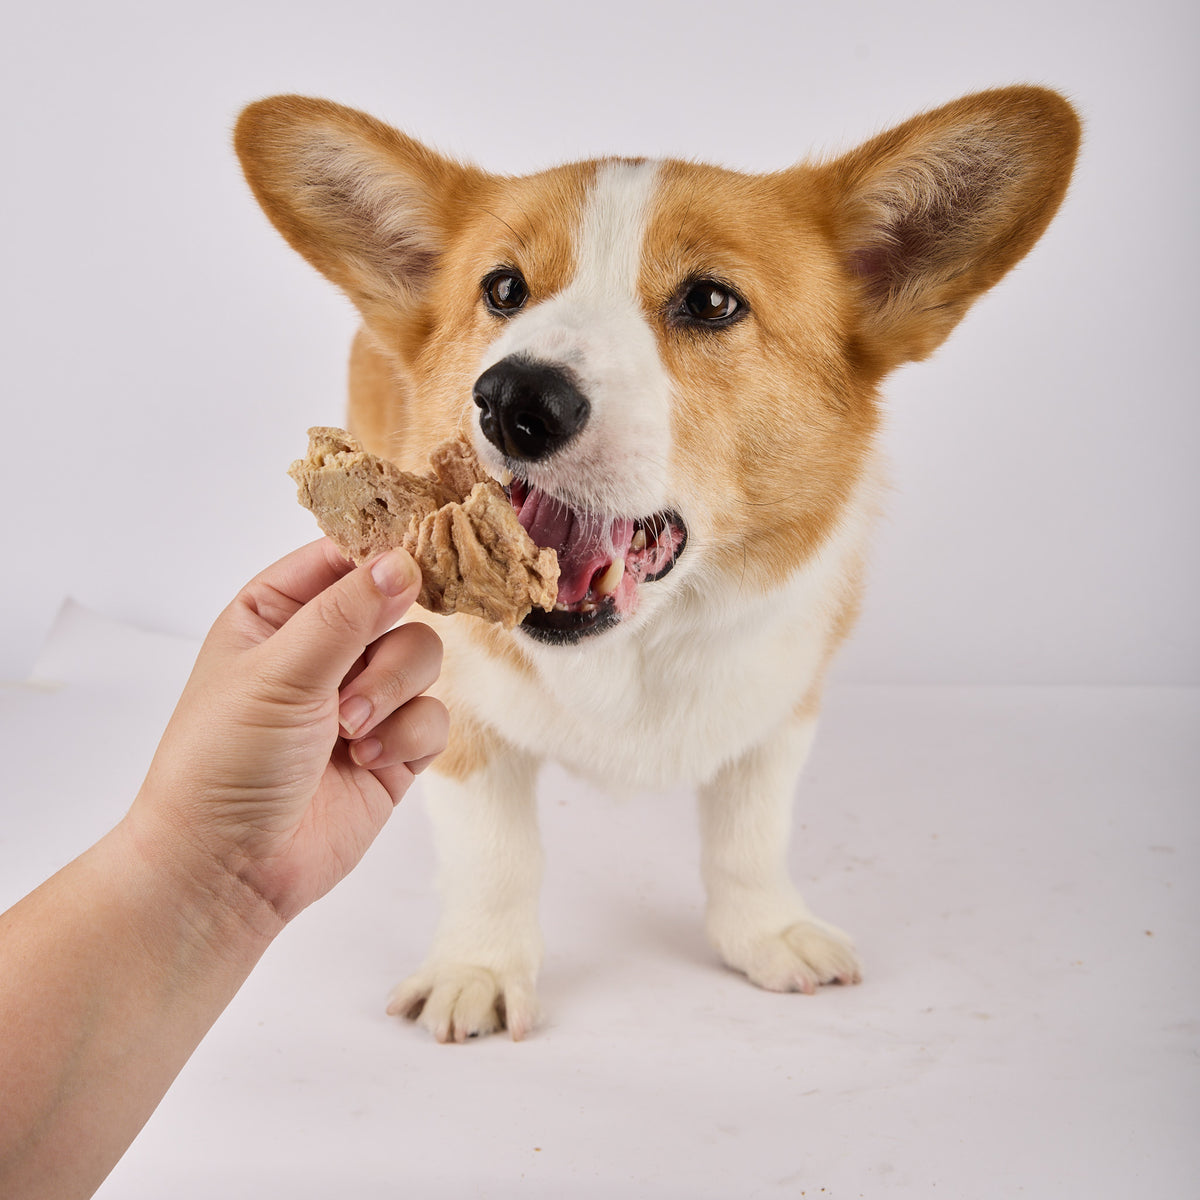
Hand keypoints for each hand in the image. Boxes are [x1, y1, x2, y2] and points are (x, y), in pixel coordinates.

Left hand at [127, 539, 446, 928]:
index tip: (416, 563)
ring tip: (350, 735)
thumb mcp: (278, 673)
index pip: (344, 558)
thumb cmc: (224, 762)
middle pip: (398, 606)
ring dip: (394, 695)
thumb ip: (346, 613)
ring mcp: (363, 699)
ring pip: (424, 658)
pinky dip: (409, 738)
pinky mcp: (394, 748)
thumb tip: (403, 559)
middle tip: (352, 686)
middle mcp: (323, 649)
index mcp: (277, 613)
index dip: (382, 558)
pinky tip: (367, 763)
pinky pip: (435, 716)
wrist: (229, 870)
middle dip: (386, 649)